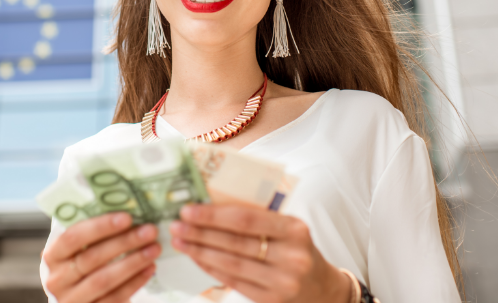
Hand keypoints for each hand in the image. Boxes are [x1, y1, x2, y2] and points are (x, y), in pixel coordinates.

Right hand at [44, 212, 161, 302]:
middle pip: (92, 258)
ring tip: (154, 249)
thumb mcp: (80, 248)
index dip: (99, 226)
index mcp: (53, 256)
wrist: (80, 299)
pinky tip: (150, 268)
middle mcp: (57, 279)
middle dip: (124, 243)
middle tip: (149, 231)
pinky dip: (135, 282)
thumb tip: (126, 205)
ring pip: (104, 280)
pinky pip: (115, 298)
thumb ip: (94, 231)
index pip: (73, 237)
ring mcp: (72, 300)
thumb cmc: (83, 263)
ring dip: (133, 262)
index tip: (127, 217)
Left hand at [169, 204, 351, 302]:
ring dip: (200, 251)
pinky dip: (211, 268)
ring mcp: (282, 281)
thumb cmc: (296, 249)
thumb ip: (258, 217)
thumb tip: (210, 204)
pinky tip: (196, 258)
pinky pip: (234, 281)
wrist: (321, 286)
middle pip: (235, 242)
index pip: (247, 219)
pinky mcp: (272, 300)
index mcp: (294, 229)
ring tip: (180, 241)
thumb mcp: (287, 228)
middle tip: (176, 224)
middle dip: (200, 232)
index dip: (214, 214)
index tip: (189, 209)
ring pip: (231, 264)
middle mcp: (291, 256)